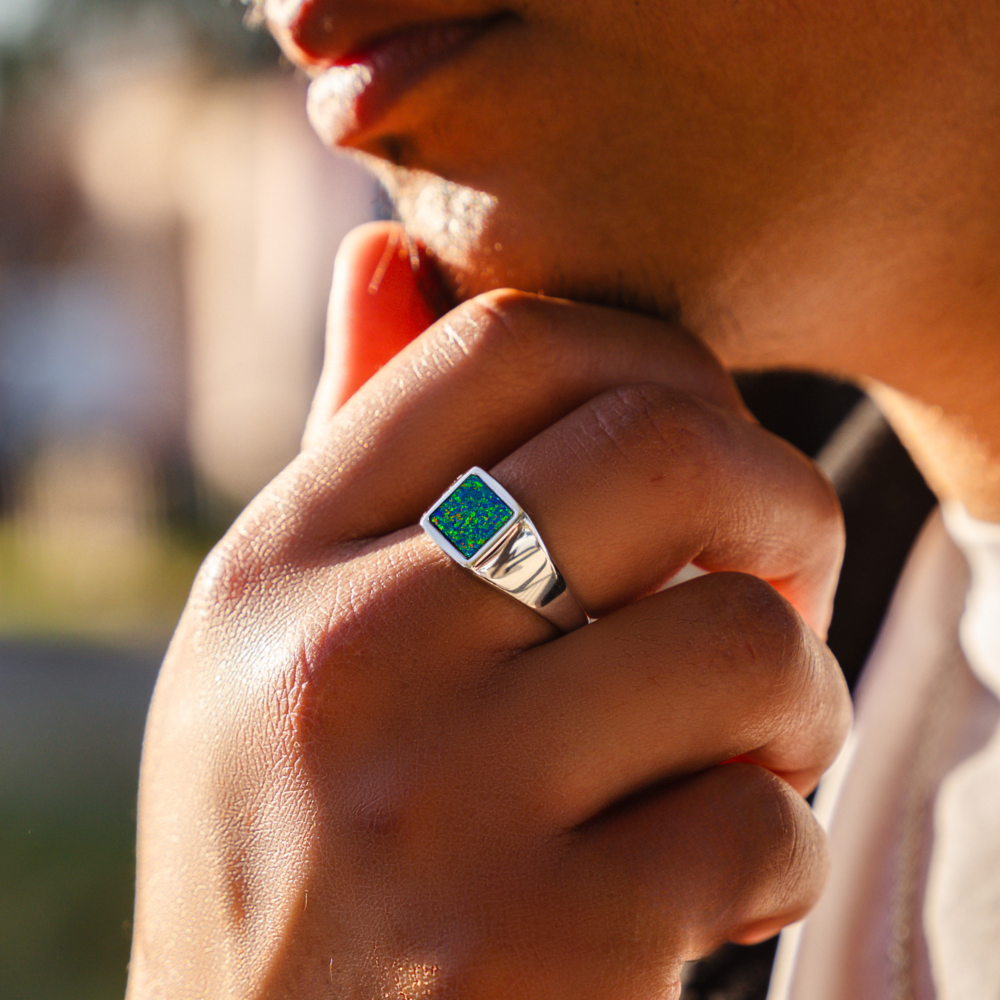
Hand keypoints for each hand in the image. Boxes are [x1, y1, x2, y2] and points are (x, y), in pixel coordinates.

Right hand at [127, 223, 849, 999]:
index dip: (654, 361)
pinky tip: (708, 886)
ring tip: (749, 749)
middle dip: (780, 502)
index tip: (703, 440)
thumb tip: (383, 252)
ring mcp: (440, 809)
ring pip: (743, 642)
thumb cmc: (293, 844)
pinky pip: (759, 825)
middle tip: (781, 577)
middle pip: (664, 451)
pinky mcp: (542, 952)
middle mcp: (344, 660)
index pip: (508, 343)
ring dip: (795, 699)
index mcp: (283, 564)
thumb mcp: (277, 638)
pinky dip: (774, 848)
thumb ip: (352, 448)